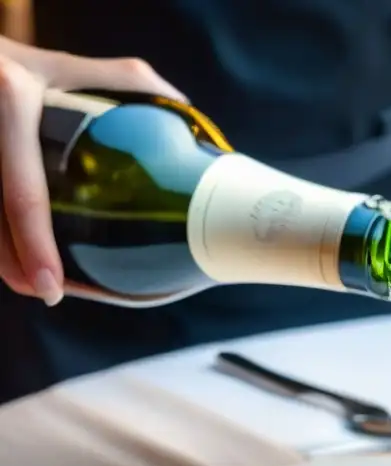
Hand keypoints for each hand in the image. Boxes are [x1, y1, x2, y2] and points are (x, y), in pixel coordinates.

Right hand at [0, 36, 184, 305]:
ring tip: (31, 282)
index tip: (53, 286)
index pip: (23, 191)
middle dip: (16, 267)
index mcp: (13, 97)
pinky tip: (12, 253)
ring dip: (2, 257)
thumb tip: (185, 106)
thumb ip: (124, 80)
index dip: (35, 245)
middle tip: (47, 293)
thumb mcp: (63, 64)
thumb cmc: (16, 61)